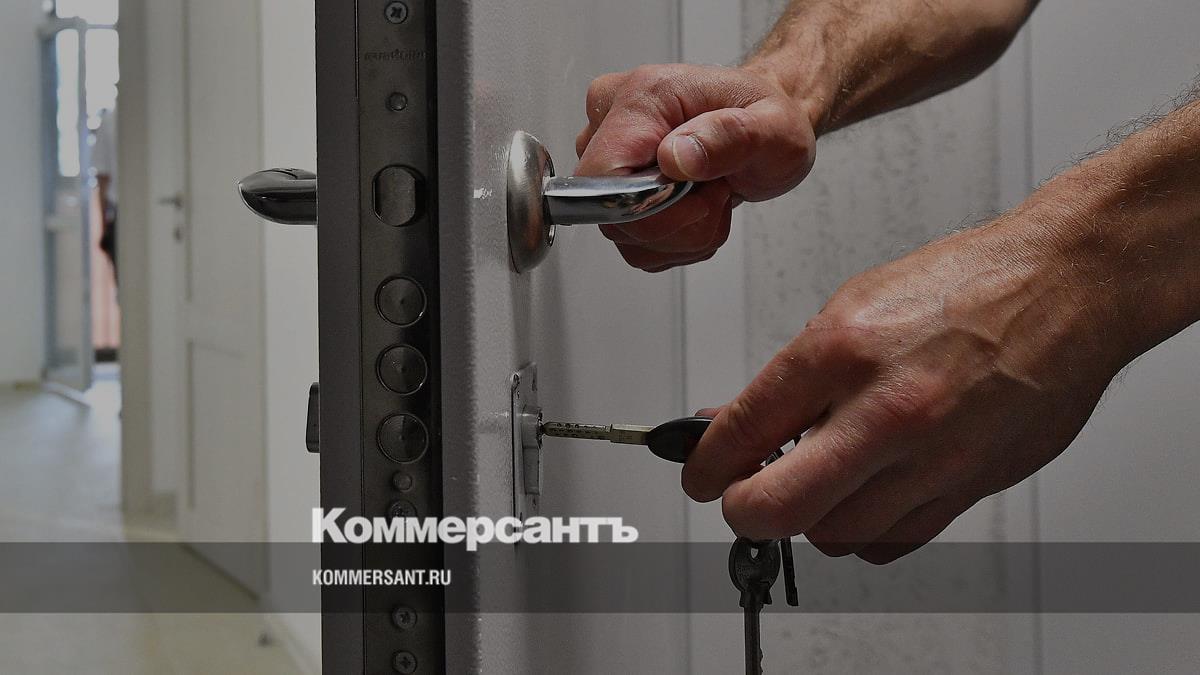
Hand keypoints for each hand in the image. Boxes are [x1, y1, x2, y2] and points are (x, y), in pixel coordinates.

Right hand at [575, 64, 817, 271]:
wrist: (765, 128)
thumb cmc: (768, 119)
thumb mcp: (774, 127)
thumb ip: (730, 136)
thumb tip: (675, 157)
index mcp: (642, 96)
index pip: (603, 175)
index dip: (649, 208)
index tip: (701, 201)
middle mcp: (611, 120)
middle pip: (612, 209)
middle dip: (675, 223)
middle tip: (717, 192)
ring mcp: (608, 154)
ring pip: (623, 232)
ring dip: (678, 235)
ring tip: (710, 197)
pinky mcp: (614, 185)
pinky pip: (632, 240)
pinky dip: (671, 240)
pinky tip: (696, 211)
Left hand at [682, 215, 1127, 562]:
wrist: (1064, 288)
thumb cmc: (966, 287)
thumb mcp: (853, 306)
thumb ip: (794, 376)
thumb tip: (741, 423)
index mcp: (841, 351)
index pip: (740, 434)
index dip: (704, 466)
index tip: (701, 475)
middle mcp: (885, 411)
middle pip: (775, 509)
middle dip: (743, 510)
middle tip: (742, 496)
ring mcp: (931, 458)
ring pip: (833, 536)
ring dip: (810, 518)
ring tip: (816, 483)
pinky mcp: (968, 488)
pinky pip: (892, 543)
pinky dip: (865, 530)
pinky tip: (867, 494)